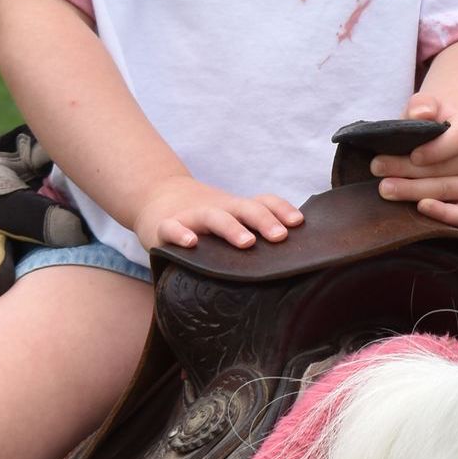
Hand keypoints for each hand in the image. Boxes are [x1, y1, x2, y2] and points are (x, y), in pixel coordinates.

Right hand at [133, 176, 302, 251]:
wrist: (159, 198)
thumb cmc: (205, 222)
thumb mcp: (230, 220)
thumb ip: (252, 234)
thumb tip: (291, 260)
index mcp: (237, 209)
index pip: (263, 203)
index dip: (281, 209)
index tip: (298, 223)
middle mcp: (219, 209)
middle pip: (245, 209)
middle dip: (264, 220)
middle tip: (280, 236)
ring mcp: (192, 217)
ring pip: (213, 217)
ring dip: (231, 227)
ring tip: (247, 242)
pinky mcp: (164, 227)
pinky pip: (171, 228)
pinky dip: (180, 234)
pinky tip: (191, 243)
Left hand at [368, 93, 457, 227]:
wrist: (445, 146)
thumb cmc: (430, 127)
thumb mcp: (426, 108)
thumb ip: (422, 104)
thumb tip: (421, 114)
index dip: (437, 149)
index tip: (413, 155)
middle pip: (443, 168)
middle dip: (406, 169)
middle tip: (377, 168)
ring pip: (444, 190)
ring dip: (412, 190)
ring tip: (385, 188)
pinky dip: (444, 215)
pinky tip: (422, 208)